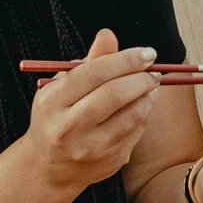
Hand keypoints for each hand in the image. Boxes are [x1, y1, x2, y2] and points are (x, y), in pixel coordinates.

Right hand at [25, 30, 159, 195]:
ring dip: (148, 96)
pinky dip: (144, 114)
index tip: (147, 53)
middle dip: (141, 78)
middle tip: (154, 70)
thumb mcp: (61, 88)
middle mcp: (68, 128)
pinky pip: (137, 132)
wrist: (49, 168)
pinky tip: (143, 104)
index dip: (125, 60)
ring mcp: (90, 148)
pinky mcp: (109, 162)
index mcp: (52, 103)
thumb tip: (108, 35)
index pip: (93, 73)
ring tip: (150, 85)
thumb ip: (88, 62)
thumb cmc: (57, 117)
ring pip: (132, 115)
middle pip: (114, 95)